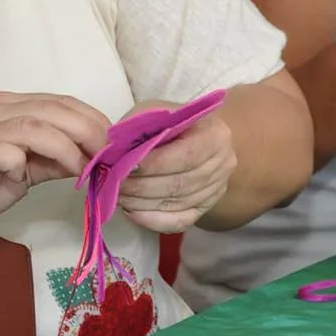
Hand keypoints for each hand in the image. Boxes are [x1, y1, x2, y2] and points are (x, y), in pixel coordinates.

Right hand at [0, 91, 111, 243]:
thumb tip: (93, 160)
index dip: (92, 119)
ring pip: (36, 125)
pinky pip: (6, 150)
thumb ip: (52, 160)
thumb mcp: (23, 171)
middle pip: (54, 109)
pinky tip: (29, 178)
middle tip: (108, 157)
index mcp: (8, 107)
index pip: (61, 102)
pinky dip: (25, 162)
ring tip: (83, 169)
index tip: (113, 144)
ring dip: (67, 147)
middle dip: (89, 131)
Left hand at [114, 103, 235, 232]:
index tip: (124, 167)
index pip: (186, 156)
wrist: (195, 140)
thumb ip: (137, 129)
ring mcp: (216, 190)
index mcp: (214, 134)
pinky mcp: (204, 209)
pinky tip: (131, 209)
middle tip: (113, 184)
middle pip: (179, 183)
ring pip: (176, 204)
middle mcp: (222, 164)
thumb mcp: (154, 113)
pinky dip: (151, 219)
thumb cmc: (170, 124)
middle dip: (141, 186)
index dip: (154, 164)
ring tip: (116, 195)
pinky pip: (177, 222)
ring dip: (141, 202)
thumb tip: (112, 153)